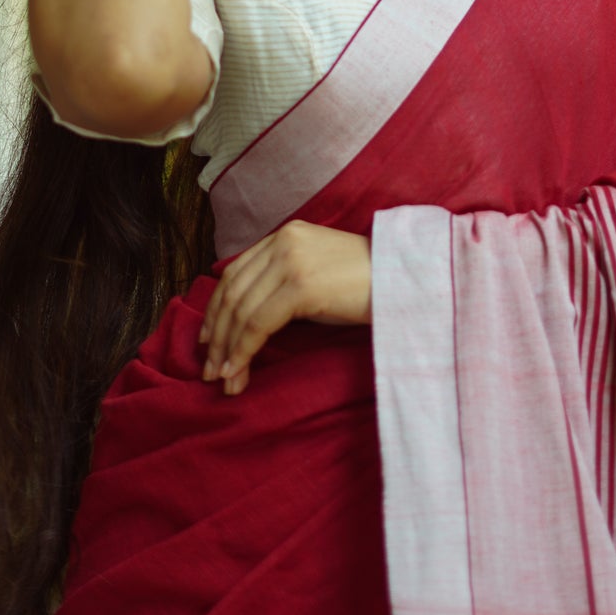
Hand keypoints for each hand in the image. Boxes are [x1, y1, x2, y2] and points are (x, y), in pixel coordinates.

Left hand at [199, 221, 370, 395]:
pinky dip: (243, 350)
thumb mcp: (317, 274)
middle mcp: (283, 242)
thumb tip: (247, 323)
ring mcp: (291, 260)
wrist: (407, 281)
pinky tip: (238, 371)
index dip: (216, 310)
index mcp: (285, 235)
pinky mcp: (301, 285)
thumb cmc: (367, 286)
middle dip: (217, 336)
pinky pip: (259, 323)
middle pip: (232, 292)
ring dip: (228, 350)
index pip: (234, 273)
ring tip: (223, 379)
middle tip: (210, 370)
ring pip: (242, 310)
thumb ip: (282, 283)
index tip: (208, 341)